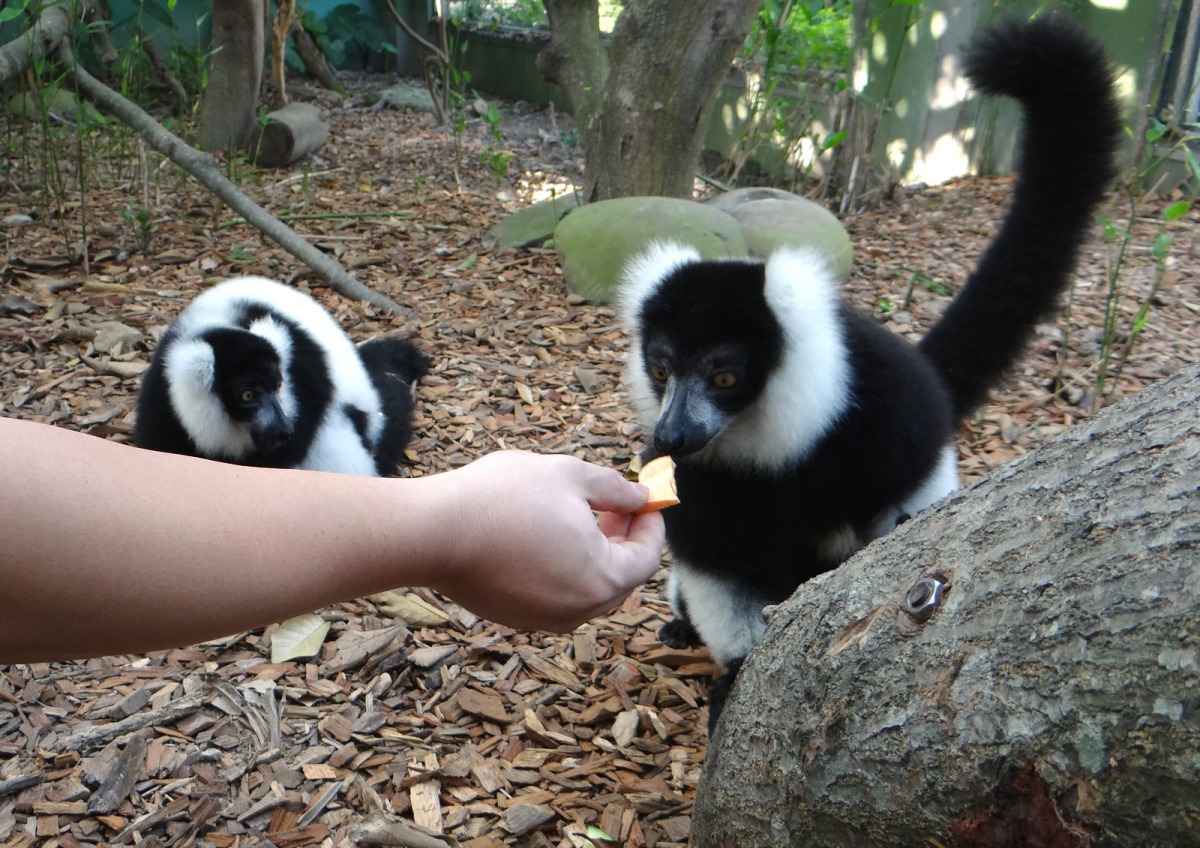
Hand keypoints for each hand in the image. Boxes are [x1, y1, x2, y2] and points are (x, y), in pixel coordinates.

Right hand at [427, 451, 665, 631]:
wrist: (433, 532)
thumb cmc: (503, 499)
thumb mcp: (570, 476)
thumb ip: (615, 488)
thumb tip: (640, 496)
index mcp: (602, 580)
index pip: (647, 558)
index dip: (651, 524)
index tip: (646, 500)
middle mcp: (578, 610)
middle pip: (621, 578)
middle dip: (624, 539)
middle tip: (615, 504)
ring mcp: (545, 619)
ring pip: (587, 588)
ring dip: (594, 554)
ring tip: (579, 515)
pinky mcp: (516, 617)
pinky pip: (556, 594)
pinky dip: (564, 568)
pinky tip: (546, 536)